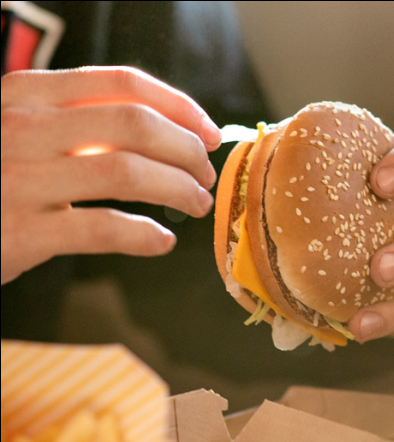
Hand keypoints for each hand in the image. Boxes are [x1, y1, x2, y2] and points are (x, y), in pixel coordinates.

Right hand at [1, 67, 221, 285]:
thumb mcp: (14, 129)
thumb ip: (72, 122)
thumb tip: (160, 132)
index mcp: (25, 95)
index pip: (121, 83)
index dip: (179, 106)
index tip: (208, 131)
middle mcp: (23, 128)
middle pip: (137, 127)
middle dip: (187, 151)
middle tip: (205, 174)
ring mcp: (19, 179)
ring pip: (129, 174)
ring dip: (178, 189)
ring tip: (195, 204)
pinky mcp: (21, 232)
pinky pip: (105, 228)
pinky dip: (145, 235)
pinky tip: (161, 241)